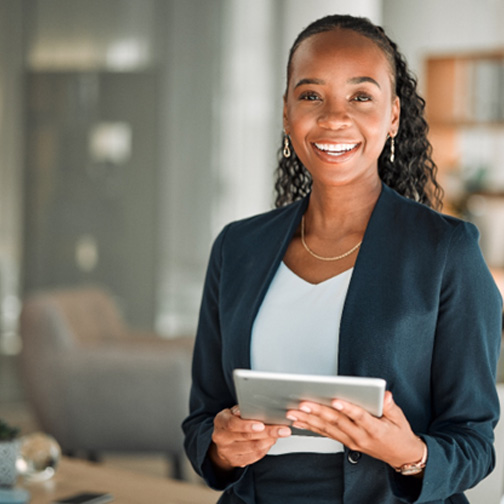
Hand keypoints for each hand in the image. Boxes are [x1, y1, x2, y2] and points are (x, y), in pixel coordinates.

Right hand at [210, 406, 291, 470]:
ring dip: (270, 440)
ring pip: (253, 448)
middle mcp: (221, 438)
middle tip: (283, 429)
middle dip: (268, 432)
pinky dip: (266, 448)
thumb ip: (242, 409)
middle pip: (247, 437)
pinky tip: (272, 441)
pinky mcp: (236, 461)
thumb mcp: (233, 411)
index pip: (232, 424)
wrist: (222, 440)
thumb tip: (253, 407)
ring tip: (280, 433)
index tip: (262, 425)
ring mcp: (228, 452)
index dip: (247, 425)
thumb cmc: (231, 420)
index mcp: (220, 422)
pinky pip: (254, 456)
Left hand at [286, 391, 424, 468]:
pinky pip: (326, 434)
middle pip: (337, 422)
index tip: (335, 400)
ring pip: (327, 429)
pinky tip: (299, 421)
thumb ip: (391, 406)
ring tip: (293, 412)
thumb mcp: (400, 418)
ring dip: (309, 420)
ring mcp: (351, 441)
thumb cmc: (399, 433)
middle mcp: (360, 437)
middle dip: (318, 412)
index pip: (359, 417)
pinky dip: (311, 427)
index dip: (347, 408)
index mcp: (375, 429)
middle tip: (303, 403)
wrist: (402, 456)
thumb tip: (385, 395)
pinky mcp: (346, 442)